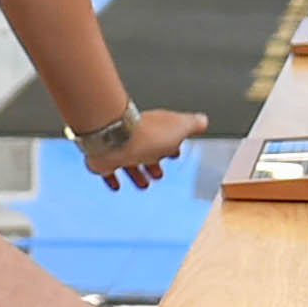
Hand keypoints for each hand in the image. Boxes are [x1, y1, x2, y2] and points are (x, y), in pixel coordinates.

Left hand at [78, 104, 206, 188]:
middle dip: (155, 163)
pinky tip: (116, 185)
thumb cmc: (147, 134)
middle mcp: (137, 137)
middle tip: (159, 173)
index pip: (166, 137)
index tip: (175, 153)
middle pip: (147, 151)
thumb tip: (203, 120)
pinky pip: (109, 171)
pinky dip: (113, 179)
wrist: (114, 137)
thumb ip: (193, 124)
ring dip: (138, 174)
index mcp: (156, 129)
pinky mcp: (105, 160)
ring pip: (129, 162)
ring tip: (144, 184)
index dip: (172, 146)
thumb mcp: (180, 127)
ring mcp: (119, 148)